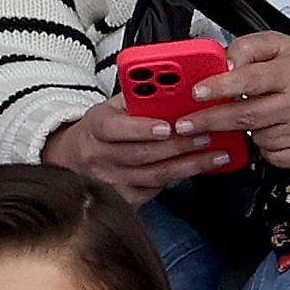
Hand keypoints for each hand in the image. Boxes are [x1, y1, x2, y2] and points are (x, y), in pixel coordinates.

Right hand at [41, 95, 234, 205]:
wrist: (75, 158)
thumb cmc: (102, 128)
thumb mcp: (113, 106)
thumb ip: (139, 98)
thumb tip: (176, 89)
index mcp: (96, 127)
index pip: (115, 129)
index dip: (143, 128)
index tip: (168, 126)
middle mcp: (99, 157)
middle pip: (142, 154)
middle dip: (179, 145)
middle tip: (206, 135)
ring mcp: (110, 182)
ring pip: (153, 176)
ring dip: (188, 165)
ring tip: (214, 154)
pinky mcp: (122, 199)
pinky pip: (154, 191)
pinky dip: (179, 179)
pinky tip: (197, 169)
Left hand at [178, 33, 289, 168]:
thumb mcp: (282, 45)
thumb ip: (249, 48)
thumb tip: (224, 65)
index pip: (250, 80)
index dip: (220, 87)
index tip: (198, 93)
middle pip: (246, 116)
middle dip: (211, 121)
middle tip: (186, 124)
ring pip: (257, 138)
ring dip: (248, 130)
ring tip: (262, 114)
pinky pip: (271, 156)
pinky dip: (265, 146)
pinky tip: (276, 130)